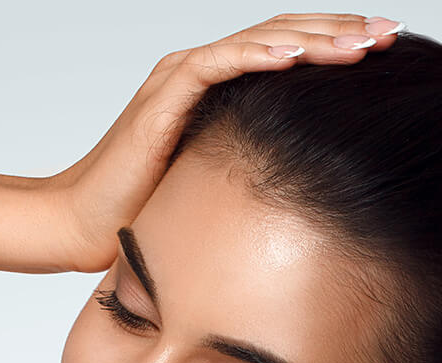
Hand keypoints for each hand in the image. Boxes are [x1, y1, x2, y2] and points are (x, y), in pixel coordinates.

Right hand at [49, 13, 401, 272]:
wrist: (77, 225)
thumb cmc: (131, 214)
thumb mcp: (205, 183)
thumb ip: (241, 162)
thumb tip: (296, 176)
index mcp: (207, 91)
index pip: (279, 53)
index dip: (330, 47)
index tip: (380, 53)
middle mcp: (194, 75)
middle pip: (278, 36)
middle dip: (337, 32)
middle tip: (389, 34)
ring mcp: (175, 82)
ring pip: (256, 42)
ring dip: (310, 39)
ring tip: (360, 41)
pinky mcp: (161, 100)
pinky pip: (216, 65)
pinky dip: (256, 57)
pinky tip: (296, 57)